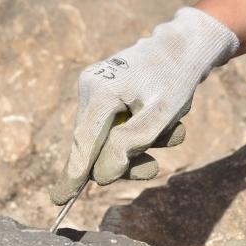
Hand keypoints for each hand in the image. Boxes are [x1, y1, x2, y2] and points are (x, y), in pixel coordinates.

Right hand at [49, 7, 237, 204]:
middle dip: (125, 159)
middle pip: (95, 143)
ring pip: (107, 136)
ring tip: (171, 131)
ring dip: (139, 144)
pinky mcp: (104, 90)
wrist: (186, 46)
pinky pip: (115, 124)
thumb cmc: (176, 78)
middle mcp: (90, 87)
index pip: (83, 141)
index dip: (74, 173)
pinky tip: (163, 118)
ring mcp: (94, 87)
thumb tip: (102, 176)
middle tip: (154, 168)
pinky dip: (139, 130)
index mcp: (100, 90)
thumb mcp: (161, 115)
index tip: (58, 199)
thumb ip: (130, 145)